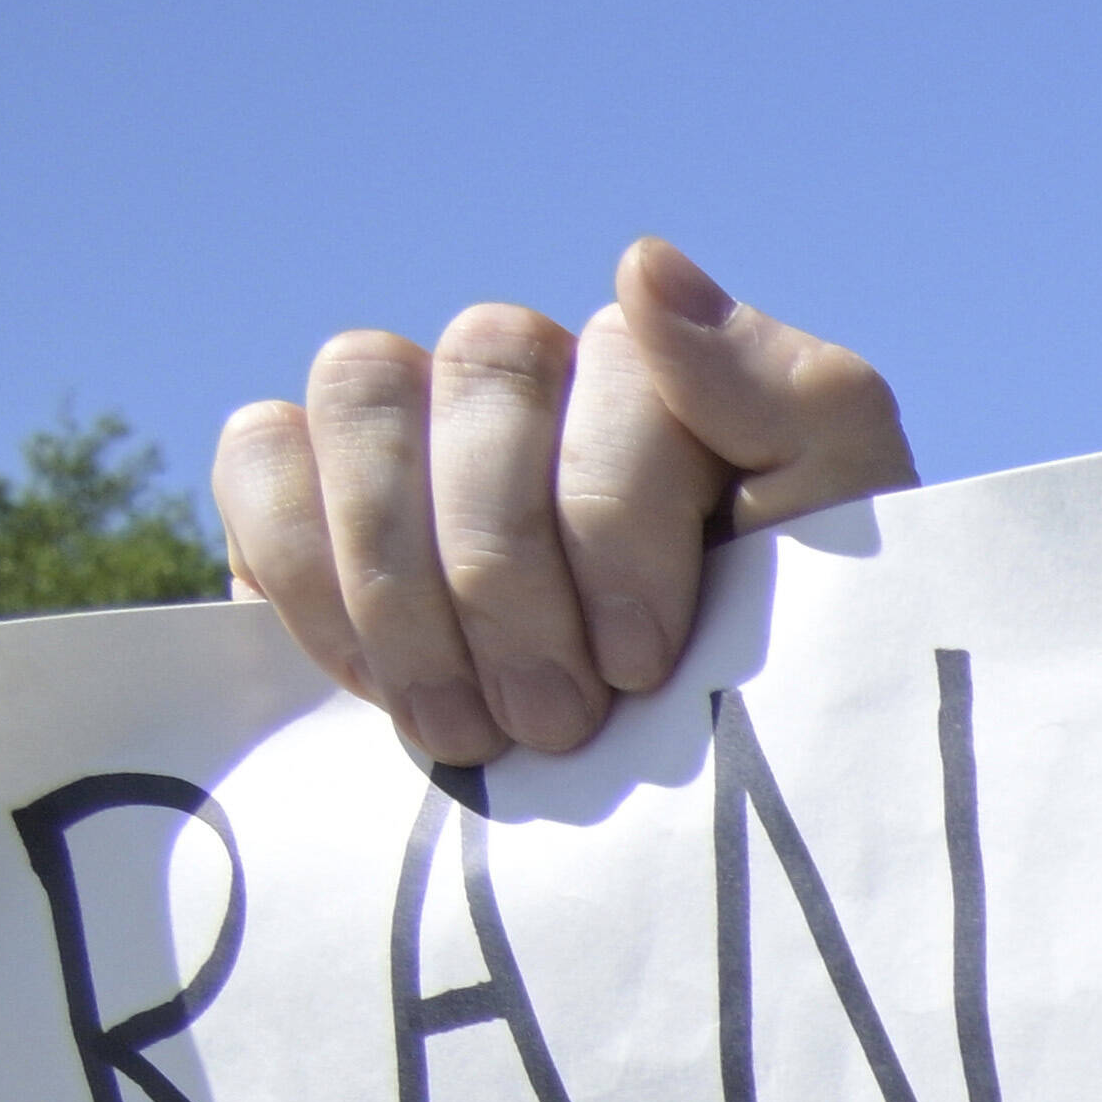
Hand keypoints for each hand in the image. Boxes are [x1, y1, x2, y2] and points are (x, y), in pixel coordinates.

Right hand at [211, 239, 913, 773]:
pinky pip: (259, 453)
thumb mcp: (842, 565)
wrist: (684, 838)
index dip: (615, 520)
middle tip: (555, 721)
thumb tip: (642, 263)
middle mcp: (534, 377)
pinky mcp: (303, 488)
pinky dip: (306, 567)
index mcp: (668, 382)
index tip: (642, 664)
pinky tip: (373, 682)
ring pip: (363, 389)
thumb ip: (801, 403)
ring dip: (406, 574)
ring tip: (468, 729)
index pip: (620, 368)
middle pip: (484, 365)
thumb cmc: (782, 699)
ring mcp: (412, 421)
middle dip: (511, 566)